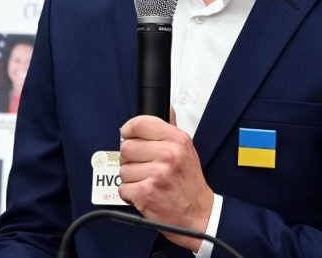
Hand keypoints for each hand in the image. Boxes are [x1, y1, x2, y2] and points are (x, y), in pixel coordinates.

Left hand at [118, 114, 213, 250]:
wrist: (198, 214)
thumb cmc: (190, 182)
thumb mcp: (186, 149)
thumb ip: (171, 128)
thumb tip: (166, 107)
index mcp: (177, 140)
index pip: (140, 124)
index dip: (128, 130)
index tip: (128, 135)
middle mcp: (168, 155)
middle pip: (127, 147)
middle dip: (130, 158)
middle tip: (143, 166)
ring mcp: (157, 174)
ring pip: (123, 169)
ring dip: (131, 178)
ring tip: (147, 181)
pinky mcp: (146, 193)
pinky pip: (123, 188)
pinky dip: (130, 193)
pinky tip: (144, 193)